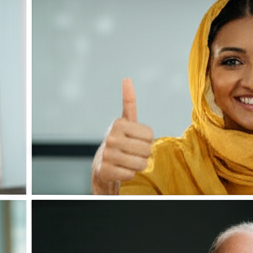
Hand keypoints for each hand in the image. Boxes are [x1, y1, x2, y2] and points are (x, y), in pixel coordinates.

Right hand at [91, 78, 153, 193]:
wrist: (102, 165)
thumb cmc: (120, 141)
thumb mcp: (125, 121)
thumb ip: (128, 102)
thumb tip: (127, 79)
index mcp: (118, 123)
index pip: (150, 135)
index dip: (147, 140)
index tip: (136, 140)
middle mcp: (111, 137)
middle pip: (146, 150)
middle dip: (144, 154)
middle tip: (133, 153)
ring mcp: (107, 154)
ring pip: (140, 164)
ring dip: (137, 165)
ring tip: (127, 162)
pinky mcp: (105, 170)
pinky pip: (130, 174)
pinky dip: (128, 174)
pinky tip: (120, 169)